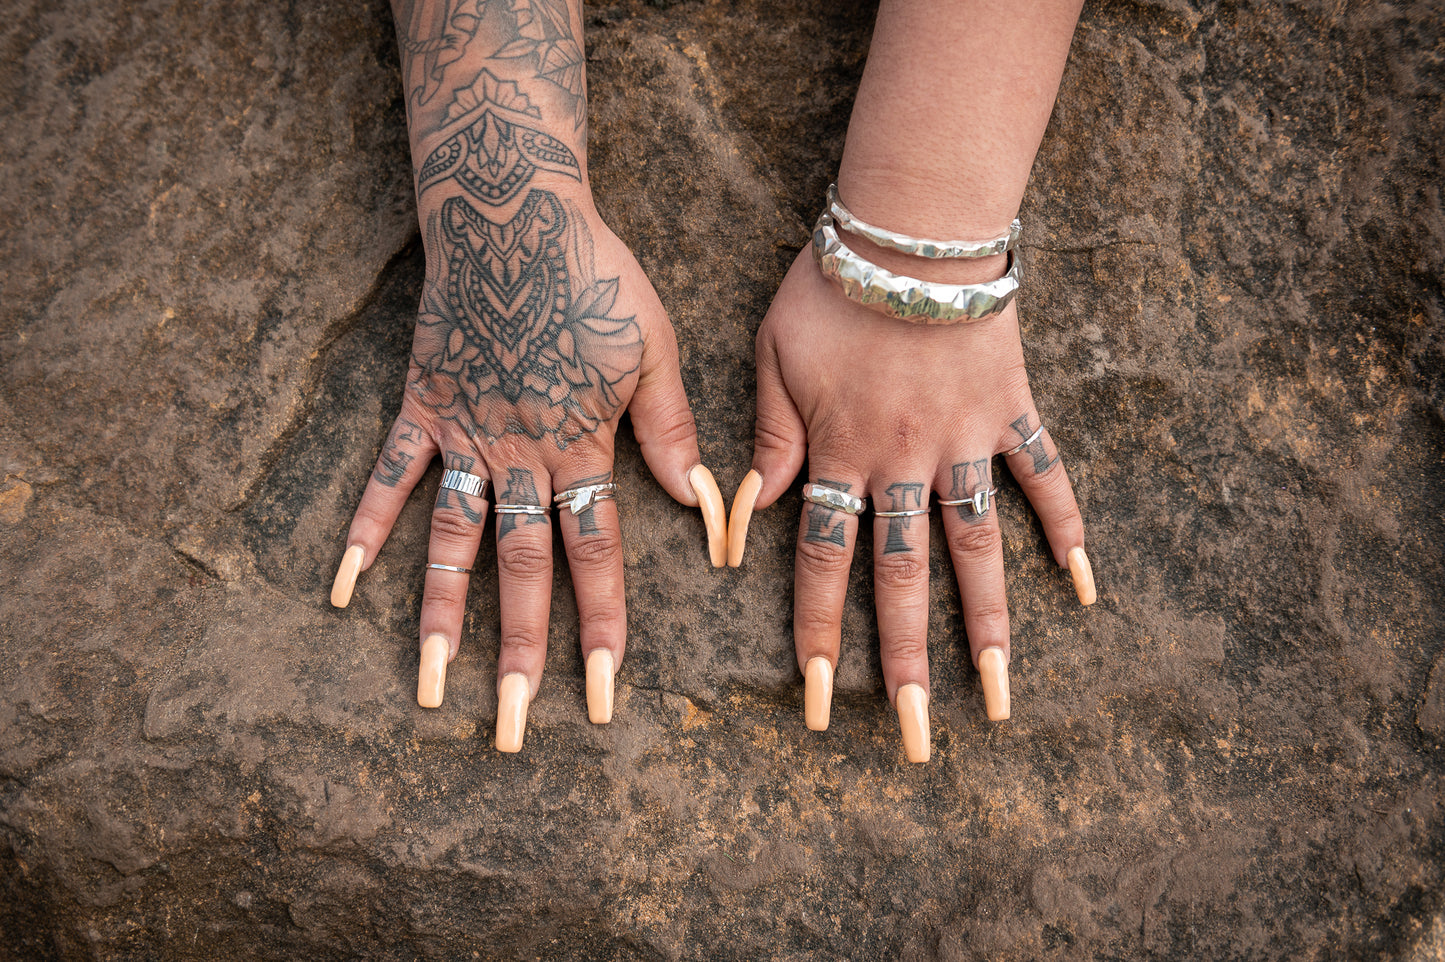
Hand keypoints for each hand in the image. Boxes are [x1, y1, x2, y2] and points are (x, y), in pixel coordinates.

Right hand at [328, 89, 723, 749]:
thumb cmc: (597, 277)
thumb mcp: (654, 347)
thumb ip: (669, 428)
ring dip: (441, 615)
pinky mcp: (421, 408)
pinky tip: (340, 585)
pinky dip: (364, 527)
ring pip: (451, 541)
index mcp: (580, 447)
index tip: (601, 694)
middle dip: (520, 653)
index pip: (595, 553)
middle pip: (521, 569)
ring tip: (429, 685)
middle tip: (510, 728)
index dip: (601, 625)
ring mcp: (463, 436)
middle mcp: (518, 455)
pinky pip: (388, 477)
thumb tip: (702, 502)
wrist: (513, 212)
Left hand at [729, 249, 1093, 761]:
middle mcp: (905, 463)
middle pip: (902, 578)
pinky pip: (1044, 476)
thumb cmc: (829, 288)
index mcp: (840, 454)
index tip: (822, 700)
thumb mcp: (773, 359)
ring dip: (986, 624)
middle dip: (905, 663)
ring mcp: (965, 442)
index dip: (820, 633)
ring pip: (975, 548)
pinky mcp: (1011, 411)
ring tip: (997, 694)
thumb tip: (742, 518)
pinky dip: (1064, 527)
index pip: (824, 562)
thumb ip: (766, 441)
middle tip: (916, 736)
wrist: (911, 226)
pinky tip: (1083, 587)